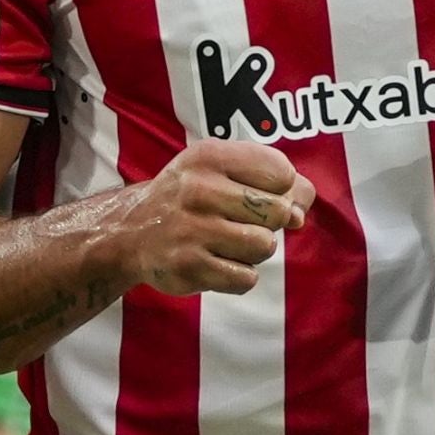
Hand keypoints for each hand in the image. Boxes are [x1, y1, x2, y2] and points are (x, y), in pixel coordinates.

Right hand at [118, 139, 315, 295]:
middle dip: (270, 222)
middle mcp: (198, 189)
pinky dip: (240, 275)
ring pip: (264, 246)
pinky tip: (218, 263)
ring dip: (256, 250)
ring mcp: (192, 230)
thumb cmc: (191, 196)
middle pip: (277, 212)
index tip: (259, 194)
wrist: (132, 231)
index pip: (281, 172)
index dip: (281, 189)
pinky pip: (246, 278)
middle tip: (241, 221)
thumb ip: (271, 180)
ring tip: (230, 243)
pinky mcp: (188, 267)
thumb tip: (302, 209)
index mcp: (210, 156)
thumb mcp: (223, 170)